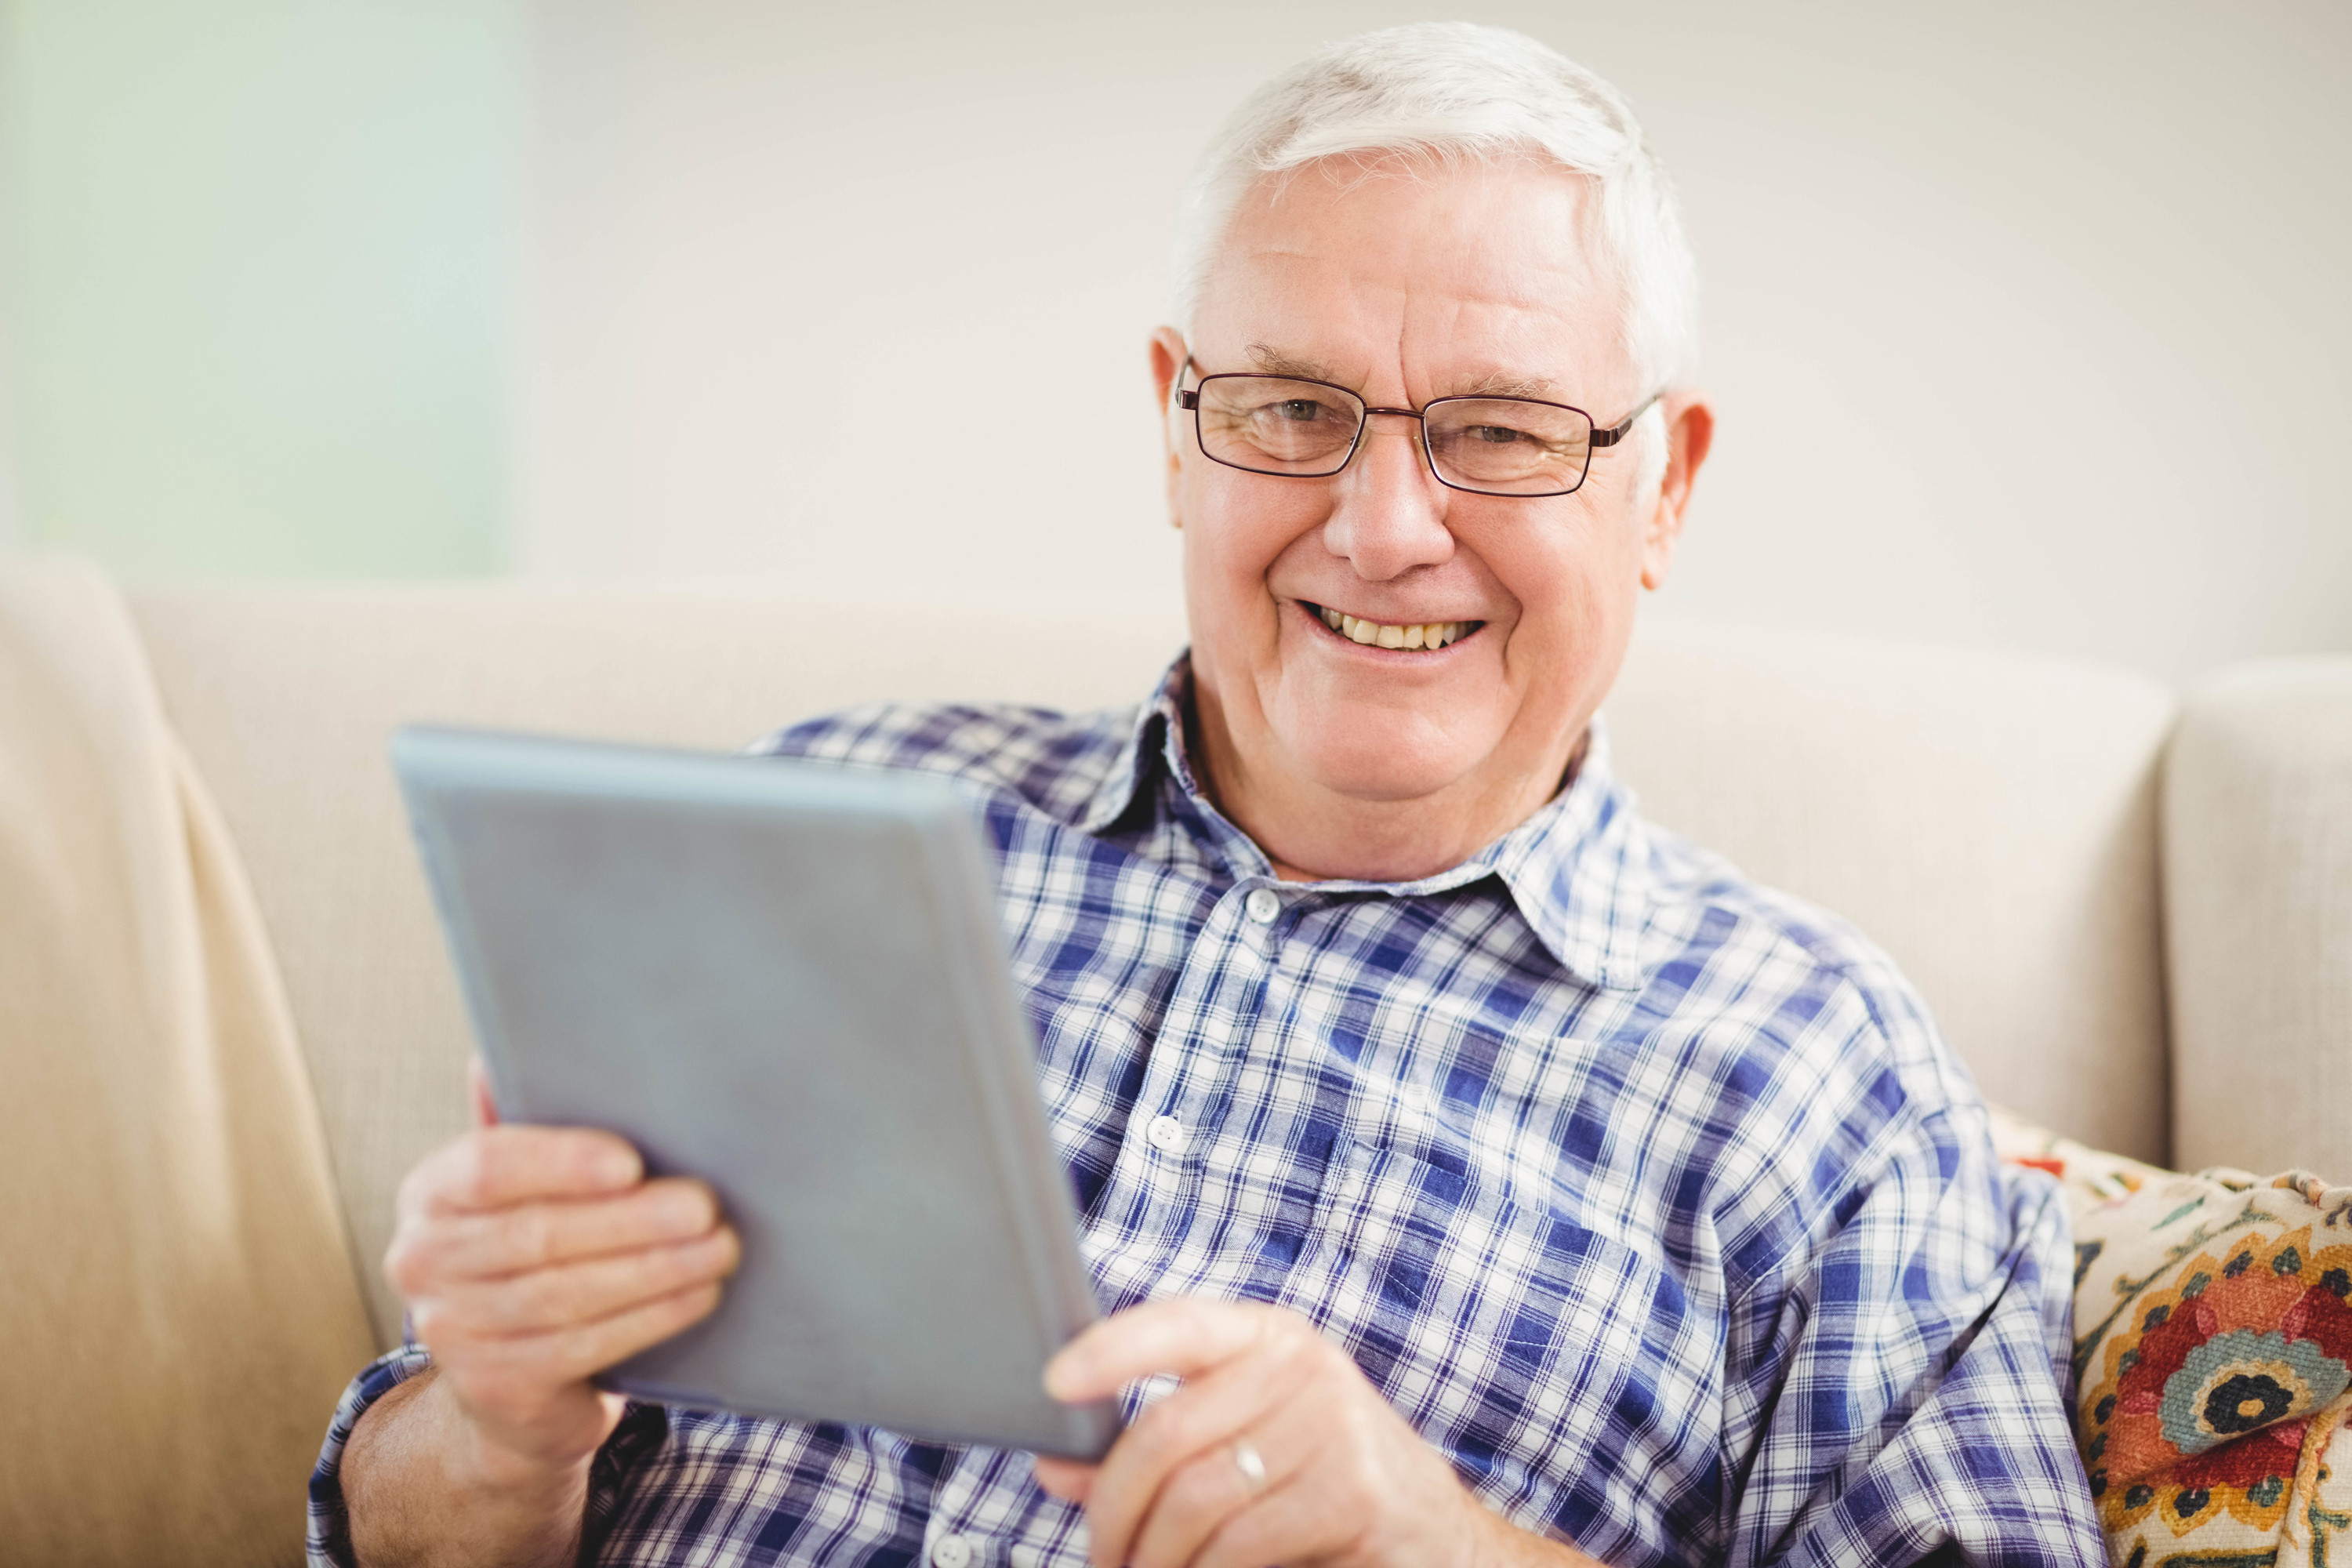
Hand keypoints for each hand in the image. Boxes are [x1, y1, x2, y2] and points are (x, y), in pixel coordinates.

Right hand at [382, 1059, 740, 1480]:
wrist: (509, 1381)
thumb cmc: (529, 1251)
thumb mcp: (519, 1186)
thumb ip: (521, 1123)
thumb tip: (499, 1053)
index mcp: (431, 1193)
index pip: (487, 1167)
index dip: (560, 1162)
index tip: (633, 1161)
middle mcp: (423, 1260)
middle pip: (537, 1235)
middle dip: (632, 1221)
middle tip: (706, 1205)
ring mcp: (453, 1331)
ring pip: (565, 1295)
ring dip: (655, 1269)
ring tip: (720, 1247)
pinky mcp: (494, 1386)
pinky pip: (582, 1347)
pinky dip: (649, 1318)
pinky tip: (699, 1294)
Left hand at [1033, 1299, 1579, 1567]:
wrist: (1437, 1538)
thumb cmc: (1321, 1485)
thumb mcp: (1242, 1448)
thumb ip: (1152, 1451)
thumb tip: (1056, 1466)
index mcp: (1271, 1337)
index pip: (1179, 1323)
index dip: (1111, 1350)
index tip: (1053, 1383)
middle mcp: (1304, 1366)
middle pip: (1167, 1434)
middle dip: (1113, 1510)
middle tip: (1100, 1558)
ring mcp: (1334, 1425)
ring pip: (1195, 1500)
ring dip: (1150, 1557)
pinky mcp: (1352, 1493)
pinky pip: (1238, 1545)